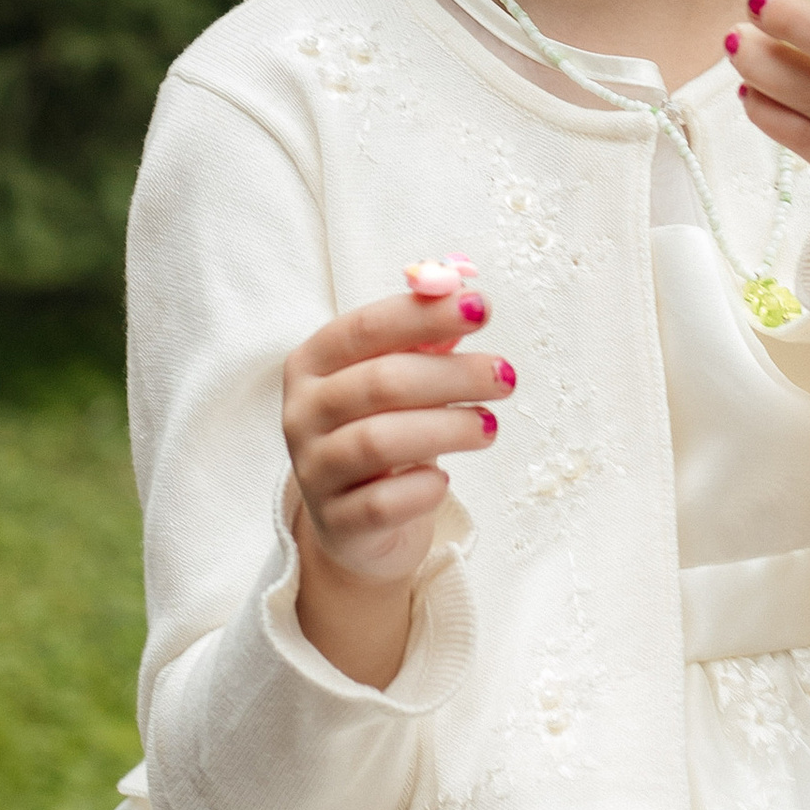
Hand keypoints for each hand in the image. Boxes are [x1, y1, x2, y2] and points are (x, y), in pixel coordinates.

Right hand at [280, 270, 515, 685]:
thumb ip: (425, 334)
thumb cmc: (384, 426)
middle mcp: (302, 414)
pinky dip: (423, 487)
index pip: (365, 327)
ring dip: (448, 428)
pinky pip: (383, 503)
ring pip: (379, 441)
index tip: (481, 307)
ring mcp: (314, 470)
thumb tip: (463, 286)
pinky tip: (444, 480)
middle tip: (506, 375)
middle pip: (380, 382)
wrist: (359, 520)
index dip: (424, 314)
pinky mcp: (337, 523)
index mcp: (312, 363)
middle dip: (453, 375)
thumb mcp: (397, 375)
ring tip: (490, 425)